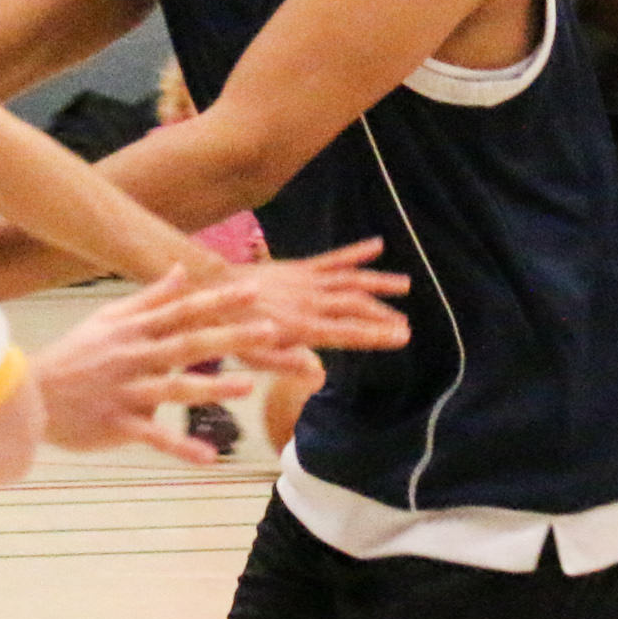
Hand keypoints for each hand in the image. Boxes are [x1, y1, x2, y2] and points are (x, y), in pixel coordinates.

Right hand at [33, 267, 270, 463]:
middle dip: (230, 336)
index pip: (184, 310)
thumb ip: (150, 298)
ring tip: (247, 387)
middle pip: (188, 343)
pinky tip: (209, 458)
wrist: (28, 395)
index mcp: (136, 330)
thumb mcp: (109, 318)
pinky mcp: (117, 423)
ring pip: (174, 388)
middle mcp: (135, 357)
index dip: (219, 299)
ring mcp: (127, 391)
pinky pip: (153, 437)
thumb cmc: (75, 355)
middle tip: (270, 331)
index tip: (254, 290)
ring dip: (212, 388)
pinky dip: (180, 448)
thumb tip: (181, 270)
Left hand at [236, 238, 408, 356]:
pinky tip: (377, 245)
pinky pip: (332, 259)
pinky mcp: (300, 267)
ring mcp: (307, 281)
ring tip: (405, 284)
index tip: (401, 337)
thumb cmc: (229, 328)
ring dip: (379, 282)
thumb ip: (285, 364)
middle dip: (383, 316)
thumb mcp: (252, 355)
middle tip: (407, 326)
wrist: (211, 286)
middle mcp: (309, 301)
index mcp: (300, 326)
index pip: (346, 332)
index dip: (375, 335)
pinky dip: (355, 252)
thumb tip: (317, 373)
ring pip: (350, 280)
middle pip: (355, 306)